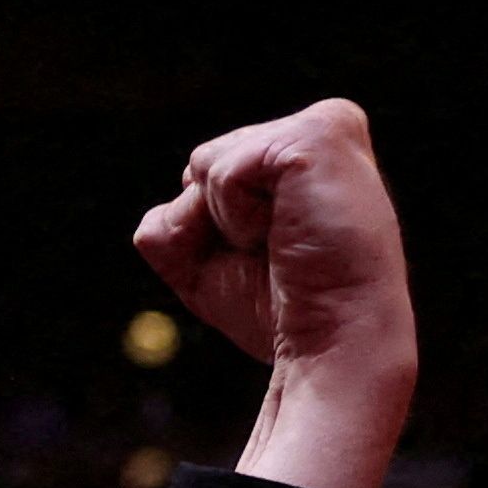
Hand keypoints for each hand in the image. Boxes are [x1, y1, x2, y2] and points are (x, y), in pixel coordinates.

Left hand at [133, 99, 416, 487]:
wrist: (330, 355)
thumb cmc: (277, 322)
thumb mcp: (218, 267)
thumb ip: (188, 221)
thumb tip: (157, 214)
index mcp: (313, 159)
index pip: (208, 173)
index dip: (209, 232)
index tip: (269, 272)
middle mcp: (330, 132)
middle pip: (200, 168)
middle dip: (207, 227)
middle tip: (271, 268)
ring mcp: (328, 132)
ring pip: (204, 169)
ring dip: (218, 228)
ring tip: (280, 256)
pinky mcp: (317, 139)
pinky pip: (217, 170)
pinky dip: (228, 217)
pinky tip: (282, 240)